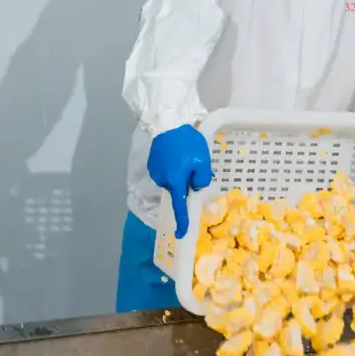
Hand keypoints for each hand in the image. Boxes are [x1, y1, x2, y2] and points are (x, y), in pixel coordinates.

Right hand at [147, 124, 212, 238]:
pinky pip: (165, 171)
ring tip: (183, 154)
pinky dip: (171, 167)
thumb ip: (202, 179)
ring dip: (179, 173)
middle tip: (193, 163)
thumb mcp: (202, 161)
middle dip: (186, 182)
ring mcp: (155, 171)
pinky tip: (174, 153)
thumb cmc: (187, 142)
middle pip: (177, 189)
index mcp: (175, 182)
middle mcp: (162, 180)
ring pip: (172, 179)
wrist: (167, 121)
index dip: (182, 221)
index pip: (179, 207)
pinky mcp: (152, 163)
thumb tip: (195, 187)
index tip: (181, 234)